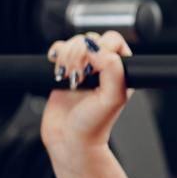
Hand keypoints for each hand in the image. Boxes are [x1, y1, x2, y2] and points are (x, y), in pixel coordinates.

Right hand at [40, 31, 133, 156]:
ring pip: (74, 42)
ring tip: (68, 77)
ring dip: (67, 56)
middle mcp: (103, 67)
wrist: (69, 139)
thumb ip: (113, 69)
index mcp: (121, 70)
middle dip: (80, 53)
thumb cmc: (94, 124)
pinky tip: (58, 71)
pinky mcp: (64, 70)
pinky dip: (55, 54)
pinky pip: (59, 48)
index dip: (100, 49)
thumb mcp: (113, 97)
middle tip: (78, 77)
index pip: (113, 40)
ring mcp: (83, 67)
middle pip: (90, 38)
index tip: (94, 69)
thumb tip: (95, 47)